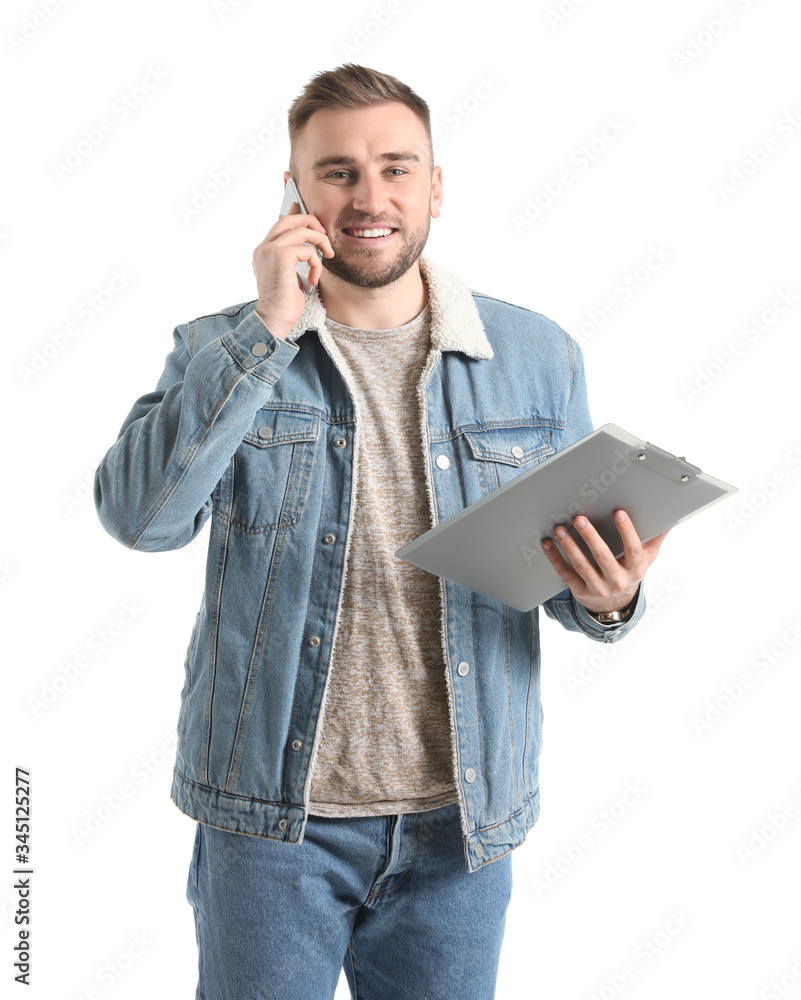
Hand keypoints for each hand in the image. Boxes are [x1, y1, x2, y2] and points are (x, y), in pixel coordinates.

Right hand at [251, 200, 334, 339]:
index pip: (279, 222)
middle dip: (311, 222)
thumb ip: (295, 257)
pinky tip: (313, 280)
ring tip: (327, 256)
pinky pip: (307, 250)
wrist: (274, 319)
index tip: (299, 202)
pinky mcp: (280, 257)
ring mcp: (270, 250)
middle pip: (289, 219)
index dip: (291, 210)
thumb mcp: (291, 275)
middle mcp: (264, 247)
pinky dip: (316, 263)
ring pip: (301, 230)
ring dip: (320, 242)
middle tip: (324, 236)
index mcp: (264, 251)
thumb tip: (308, 245)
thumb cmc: (284, 303)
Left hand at [540, 510, 668, 613]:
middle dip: (590, 536)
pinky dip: (555, 558)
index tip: (619, 512)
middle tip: (579, 518)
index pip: (633, 549)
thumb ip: (655, 538)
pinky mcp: (580, 590)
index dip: (627, 531)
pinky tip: (547, 543)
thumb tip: (670, 516)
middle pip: (602, 556)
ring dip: (569, 546)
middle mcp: (617, 580)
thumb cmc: (630, 571)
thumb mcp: (647, 558)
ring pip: (581, 565)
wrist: (615, 605)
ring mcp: (597, 587)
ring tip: (560, 528)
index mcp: (635, 568)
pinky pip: (566, 573)